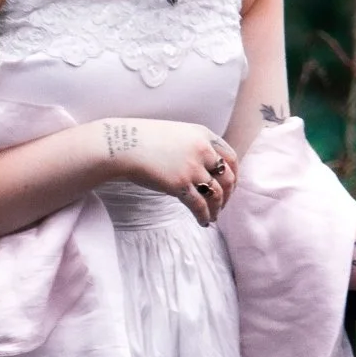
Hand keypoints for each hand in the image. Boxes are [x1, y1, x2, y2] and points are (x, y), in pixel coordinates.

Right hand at [101, 118, 237, 228]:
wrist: (121, 144)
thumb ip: (192, 146)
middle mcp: (202, 150)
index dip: (234, 174)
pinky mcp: (180, 184)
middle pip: (228, 177)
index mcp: (203, 135)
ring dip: (217, 208)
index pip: (230, 156)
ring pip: (216, 194)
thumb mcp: (176, 133)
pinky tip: (203, 222)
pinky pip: (200, 205)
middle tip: (223, 204)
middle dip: (228, 194)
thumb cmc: (142, 139)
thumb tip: (202, 167)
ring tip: (213, 216)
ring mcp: (192, 168)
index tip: (230, 186)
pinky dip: (204, 216)